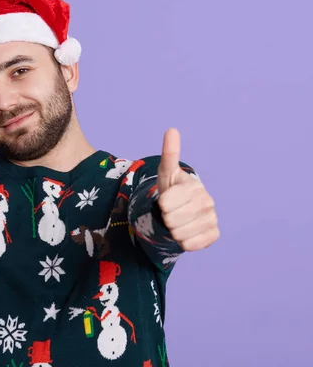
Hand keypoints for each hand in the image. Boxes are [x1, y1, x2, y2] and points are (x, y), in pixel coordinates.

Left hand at [157, 128, 218, 250]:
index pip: (166, 203)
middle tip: (170, 213)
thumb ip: (169, 154)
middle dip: (165, 218)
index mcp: (194, 186)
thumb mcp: (166, 174)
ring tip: (177, 222)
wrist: (180, 211)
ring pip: (179, 234)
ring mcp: (212, 219)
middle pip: (171, 219)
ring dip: (172, 231)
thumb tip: (172, 129)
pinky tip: (185, 231)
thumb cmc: (171, 191)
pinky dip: (182, 242)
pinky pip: (189, 245)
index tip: (165, 201)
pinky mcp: (213, 235)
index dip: (160, 205)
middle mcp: (207, 202)